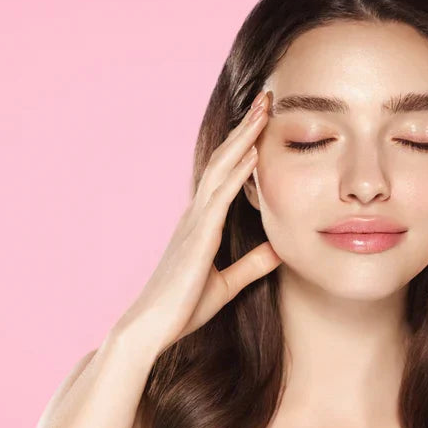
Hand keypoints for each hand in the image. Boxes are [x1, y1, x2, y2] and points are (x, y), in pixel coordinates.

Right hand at [114, 90, 281, 355]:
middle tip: (266, 99)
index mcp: (201, 224)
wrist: (150, 328)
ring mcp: (195, 223)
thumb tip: (278, 250)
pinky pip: (220, 197)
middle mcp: (196, 215)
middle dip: (246, 129)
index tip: (263, 122)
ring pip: (222, 170)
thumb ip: (251, 265)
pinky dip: (237, 173)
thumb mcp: (227, 284)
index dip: (244, 146)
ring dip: (244, 139)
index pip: (226, 175)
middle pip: (224, 161)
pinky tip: (253, 153)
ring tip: (263, 111)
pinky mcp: (198, 238)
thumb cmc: (181, 309)